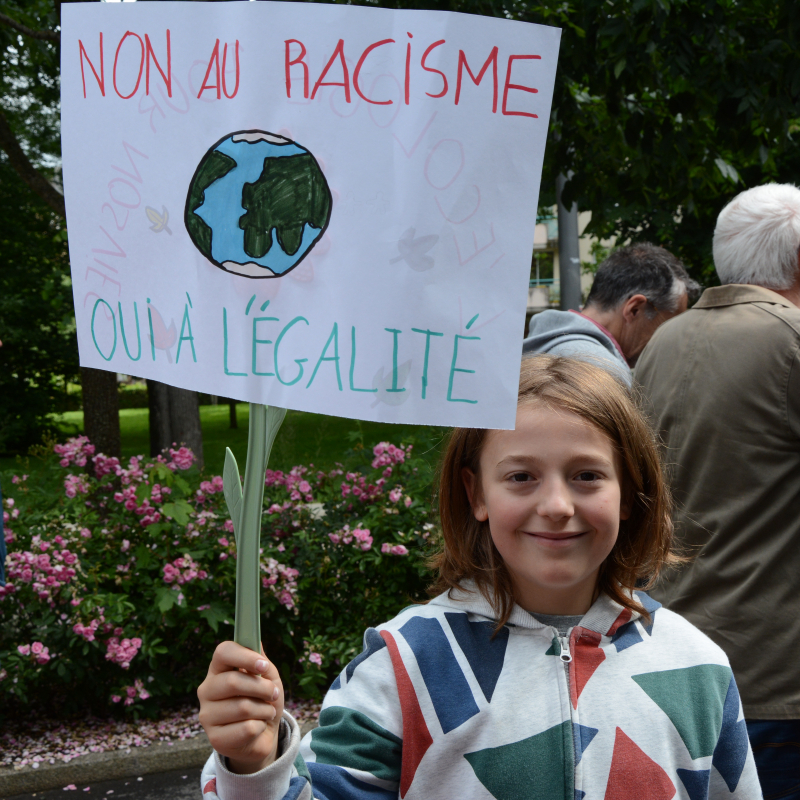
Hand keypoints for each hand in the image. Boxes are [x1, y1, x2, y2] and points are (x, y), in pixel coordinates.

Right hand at [198, 641, 283, 773]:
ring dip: (265, 709)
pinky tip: (257, 727)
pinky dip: (260, 726)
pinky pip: (246, 729)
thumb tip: (257, 641)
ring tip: (266, 712)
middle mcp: (207, 690)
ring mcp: (207, 715)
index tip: (264, 665)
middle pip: (233, 681)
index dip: (245, 656)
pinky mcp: (215, 738)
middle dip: (262, 687)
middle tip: (273, 693)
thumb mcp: (268, 678)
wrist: (262, 736)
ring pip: (243, 707)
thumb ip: (261, 661)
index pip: (223, 652)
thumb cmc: (262, 700)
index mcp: (218, 669)